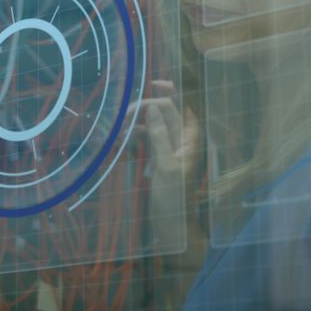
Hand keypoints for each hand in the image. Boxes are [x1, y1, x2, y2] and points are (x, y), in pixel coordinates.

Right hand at [131, 80, 202, 249]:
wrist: (171, 225)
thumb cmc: (174, 198)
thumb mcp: (167, 167)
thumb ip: (161, 137)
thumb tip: (153, 110)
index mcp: (191, 139)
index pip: (180, 106)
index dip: (169, 92)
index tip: (150, 84)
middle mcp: (182, 139)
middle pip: (165, 113)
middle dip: (146, 108)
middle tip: (124, 113)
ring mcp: (170, 148)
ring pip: (154, 125)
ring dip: (137, 122)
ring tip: (119, 125)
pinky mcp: (159, 157)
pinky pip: (147, 138)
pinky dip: (135, 135)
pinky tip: (122, 137)